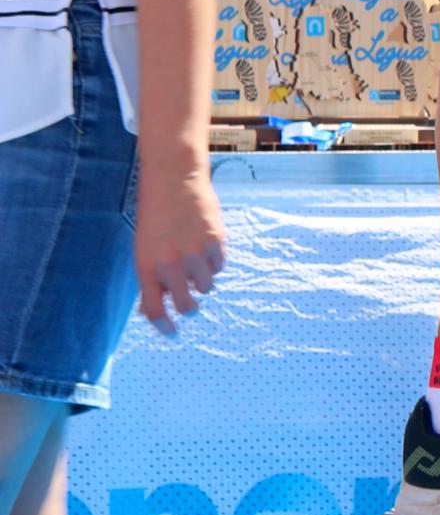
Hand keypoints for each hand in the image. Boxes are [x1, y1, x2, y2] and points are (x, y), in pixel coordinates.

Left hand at [134, 163, 225, 332]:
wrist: (174, 180)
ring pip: (206, 287)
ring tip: (194, 258)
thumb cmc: (155, 219)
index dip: (165, 327)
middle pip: (188, 307)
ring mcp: (195, 253)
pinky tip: (204, 243)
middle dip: (189, 307)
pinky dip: (214, 261)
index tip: (172, 333)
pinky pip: (220, 266)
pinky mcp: (216, 241)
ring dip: (202, 279)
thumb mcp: (144, 251)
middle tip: (189, 301)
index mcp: (148, 268)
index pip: (156, 311)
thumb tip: (155, 312)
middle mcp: (171, 264)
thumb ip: (150, 281)